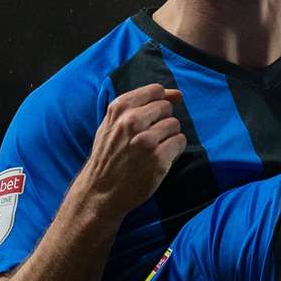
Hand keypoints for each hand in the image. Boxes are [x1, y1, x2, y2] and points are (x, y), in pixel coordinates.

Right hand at [77, 84, 186, 215]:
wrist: (100, 190)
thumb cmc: (109, 155)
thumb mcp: (114, 124)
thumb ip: (142, 105)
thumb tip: (178, 94)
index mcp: (120, 108)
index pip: (155, 90)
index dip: (159, 103)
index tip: (153, 117)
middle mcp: (132, 121)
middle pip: (167, 107)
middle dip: (163, 121)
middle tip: (149, 138)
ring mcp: (145, 140)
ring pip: (175, 124)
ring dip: (169, 137)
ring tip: (154, 149)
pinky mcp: (158, 158)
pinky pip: (180, 141)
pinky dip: (174, 150)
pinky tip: (160, 158)